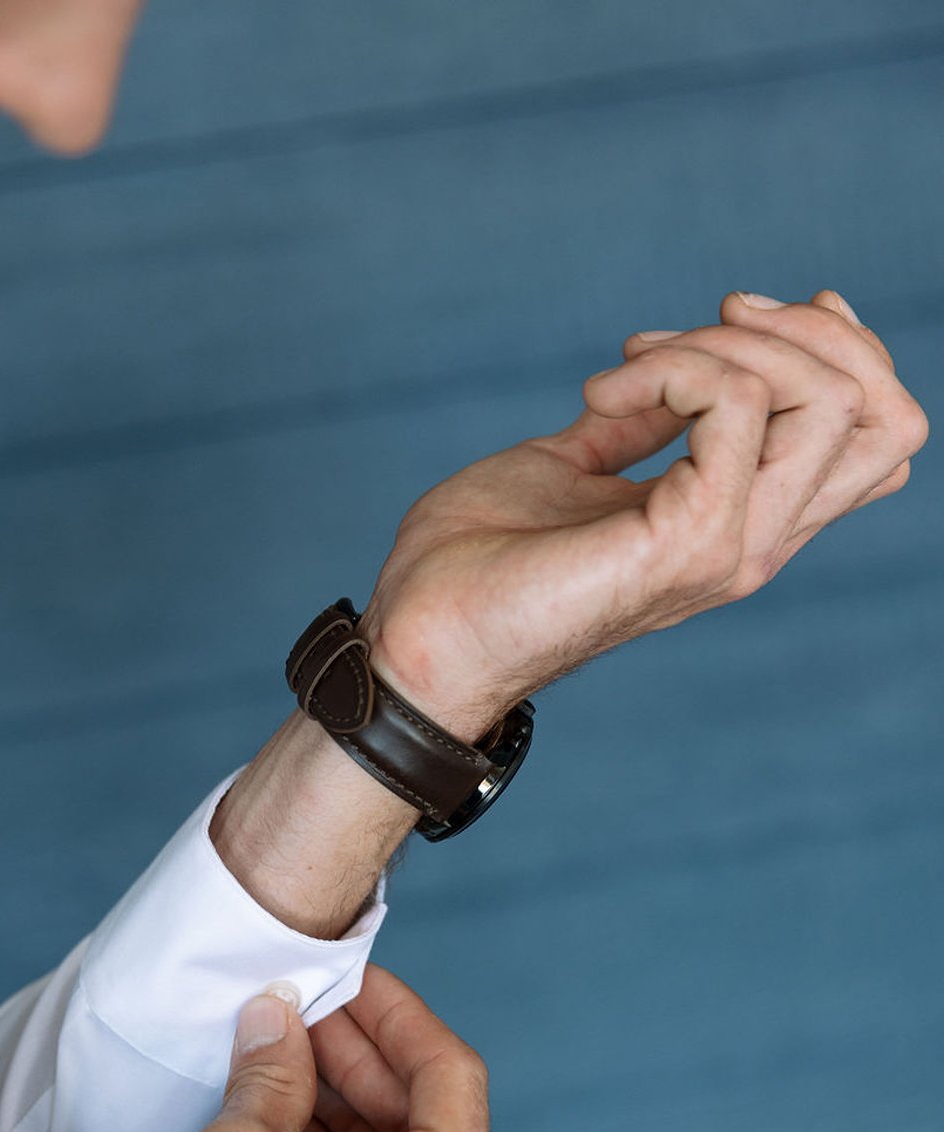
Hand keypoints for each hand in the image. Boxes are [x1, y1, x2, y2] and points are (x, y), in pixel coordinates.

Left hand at [362, 289, 929, 738]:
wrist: (419, 639)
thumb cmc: (479, 565)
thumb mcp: (572, 468)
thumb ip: (639, 430)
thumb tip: (671, 371)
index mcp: (740, 523)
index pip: (874, 434)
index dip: (836, 349)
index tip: (727, 320)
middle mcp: (754, 541)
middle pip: (884, 416)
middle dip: (803, 331)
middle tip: (685, 334)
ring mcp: (730, 548)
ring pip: (827, 400)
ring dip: (722, 345)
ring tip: (625, 373)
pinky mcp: (688, 544)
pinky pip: (737, 405)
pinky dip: (672, 368)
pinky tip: (598, 399)